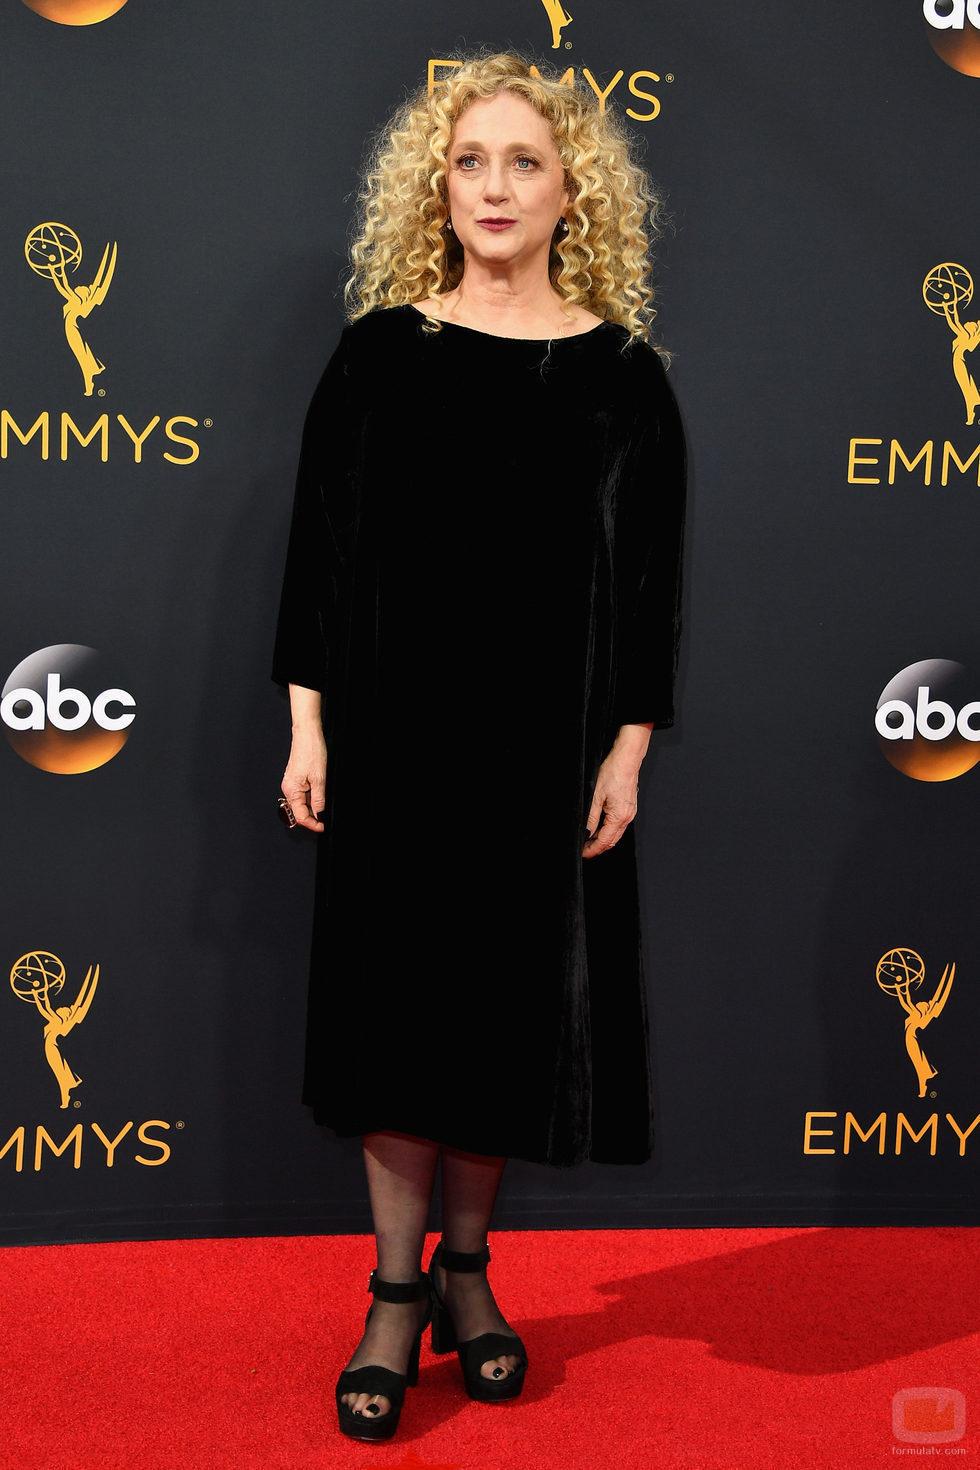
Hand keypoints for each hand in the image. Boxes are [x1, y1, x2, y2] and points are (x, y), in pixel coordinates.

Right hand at [281, 725, 326, 832]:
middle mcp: (288, 788)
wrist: (307, 735)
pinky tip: (320, 797)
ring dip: (312, 809)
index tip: (323, 826)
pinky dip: (311, 800)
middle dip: (313, 818)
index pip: (301, 816)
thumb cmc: (311, 751)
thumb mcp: (320, 780)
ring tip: (324, 807)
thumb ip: (319, 800)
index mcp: (292, 790)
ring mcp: (291, 784)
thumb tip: (320, 815)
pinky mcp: (295, 779)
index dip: (313, 824)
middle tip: (325, 819)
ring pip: (301, 804)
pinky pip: (302, 795)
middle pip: (299, 812)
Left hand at [582, 723, 651, 858]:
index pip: (604, 841)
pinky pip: (619, 825)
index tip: (583, 853)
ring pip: (616, 834)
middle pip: (612, 841)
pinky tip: (600, 827)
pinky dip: (609, 830)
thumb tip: (586, 832)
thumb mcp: (595, 796)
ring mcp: (630, 813)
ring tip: (589, 839)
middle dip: (598, 847)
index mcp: (619, 817)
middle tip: (584, 849)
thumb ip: (591, 818)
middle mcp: (627, 817)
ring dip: (603, 839)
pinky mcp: (630, 808)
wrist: (626, 760)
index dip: (592, 850)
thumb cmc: (613, 773)